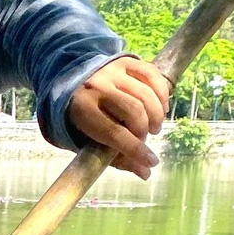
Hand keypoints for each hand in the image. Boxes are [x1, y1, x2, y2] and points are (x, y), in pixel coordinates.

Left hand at [67, 56, 172, 178]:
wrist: (71, 81)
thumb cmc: (83, 117)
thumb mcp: (89, 139)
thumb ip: (116, 157)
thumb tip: (145, 173)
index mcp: (82, 110)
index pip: (113, 133)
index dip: (135, 149)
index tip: (151, 161)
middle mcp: (97, 87)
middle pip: (134, 111)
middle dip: (144, 131)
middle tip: (146, 139)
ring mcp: (112, 71)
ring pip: (145, 94)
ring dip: (157, 114)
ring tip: (154, 127)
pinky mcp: (125, 61)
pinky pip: (152, 75)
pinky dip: (161, 93)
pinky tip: (162, 107)